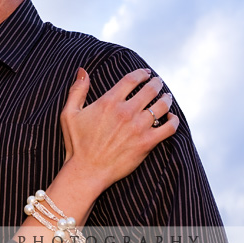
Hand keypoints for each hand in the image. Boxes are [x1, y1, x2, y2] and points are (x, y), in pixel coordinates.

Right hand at [59, 68, 178, 194]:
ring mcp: (138, 127)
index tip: (146, 73)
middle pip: (149, 90)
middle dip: (156, 83)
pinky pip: (169, 128)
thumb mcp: (69, 114)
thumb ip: (77, 90)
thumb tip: (82, 71)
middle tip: (159, 82)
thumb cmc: (77, 144)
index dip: (141, 73)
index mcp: (109, 102)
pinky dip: (173, 120)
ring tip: (167, 97)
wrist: (87, 171)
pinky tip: (172, 117)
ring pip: (161, 106)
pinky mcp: (147, 143)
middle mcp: (126, 112)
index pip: (131, 80)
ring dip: (166, 99)